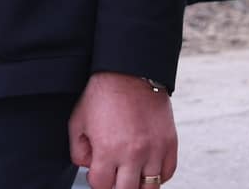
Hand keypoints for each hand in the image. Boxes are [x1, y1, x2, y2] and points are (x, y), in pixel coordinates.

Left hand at [68, 71, 176, 188]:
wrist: (130, 72)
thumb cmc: (103, 94)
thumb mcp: (78, 120)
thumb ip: (79, 150)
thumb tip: (89, 167)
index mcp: (108, 149)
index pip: (102, 185)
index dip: (97, 181)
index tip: (98, 173)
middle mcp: (133, 154)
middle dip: (117, 186)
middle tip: (114, 176)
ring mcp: (155, 150)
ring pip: (150, 188)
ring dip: (138, 184)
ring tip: (130, 175)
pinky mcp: (170, 144)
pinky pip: (167, 174)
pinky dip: (157, 176)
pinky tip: (146, 168)